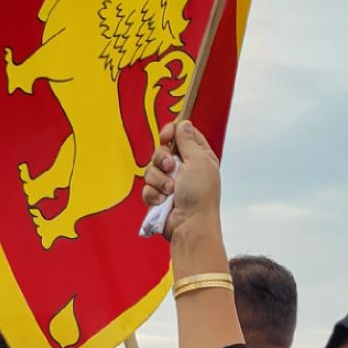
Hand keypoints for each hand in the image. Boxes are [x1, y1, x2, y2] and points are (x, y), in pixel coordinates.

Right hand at [142, 118, 220, 239]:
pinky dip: (153, 194)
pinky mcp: (158, 196)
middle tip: (170, 167)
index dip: (171, 132)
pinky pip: (146, 187)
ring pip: (151, 169)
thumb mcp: (198, 161)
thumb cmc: (200, 194)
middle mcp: (184, 168)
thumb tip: (183, 123)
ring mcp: (170, 182)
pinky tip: (163, 201)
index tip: (165, 135)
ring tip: (169, 191)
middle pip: (162, 150)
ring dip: (158, 180)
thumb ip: (188, 141)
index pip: (182, 135)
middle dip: (162, 159)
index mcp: (198, 156)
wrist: (189, 224)